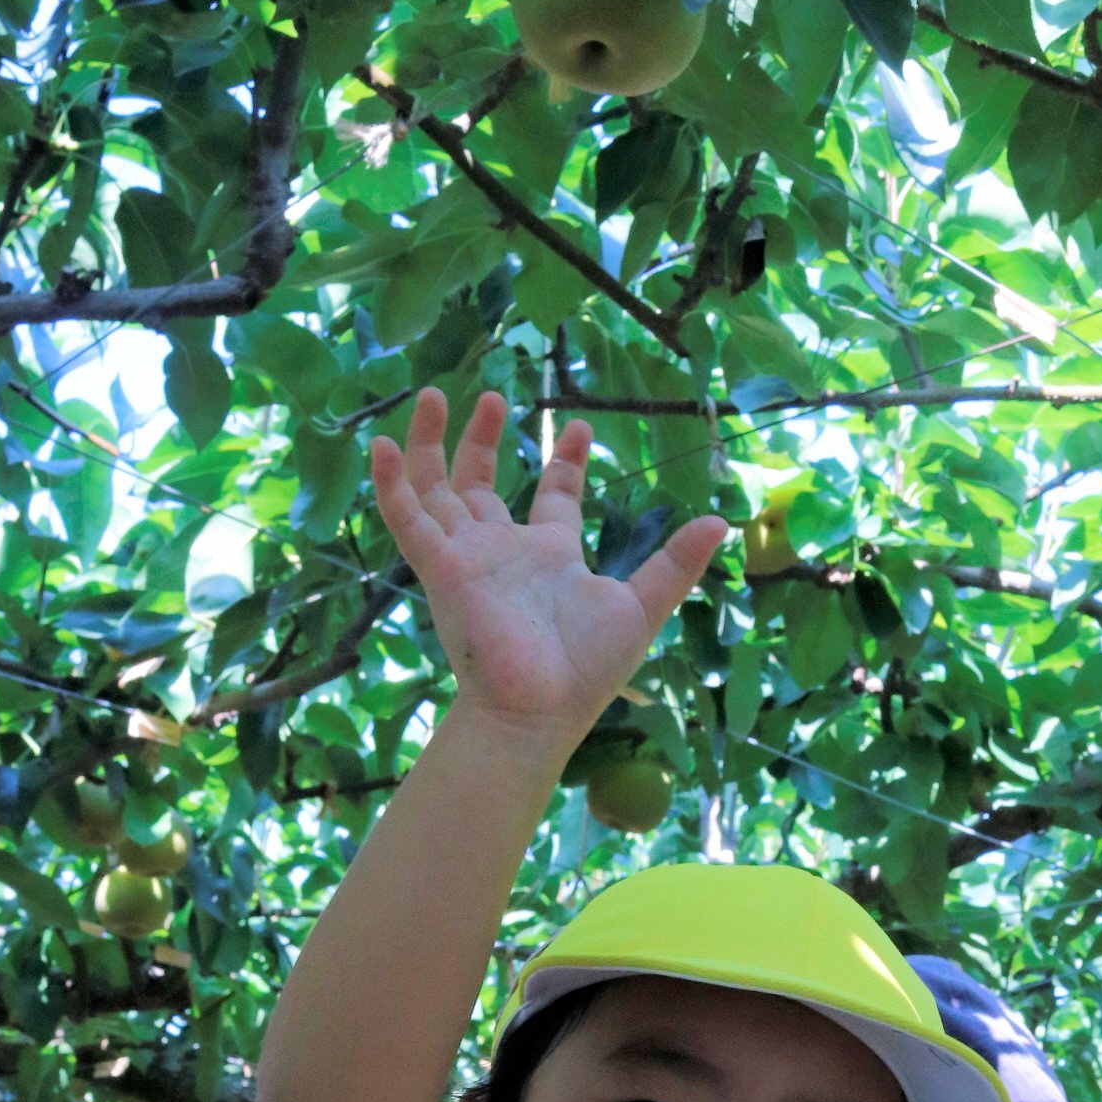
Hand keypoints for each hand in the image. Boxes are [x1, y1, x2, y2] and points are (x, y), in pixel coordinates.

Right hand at [371, 392, 724, 738]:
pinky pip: (407, 520)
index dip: (563, 462)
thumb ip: (675, 563)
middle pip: (481, 485)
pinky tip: (380, 445)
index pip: (553, 498)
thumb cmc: (588, 667)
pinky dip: (391, 484)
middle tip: (494, 396)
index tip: (577, 425)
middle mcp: (503, 551)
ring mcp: (468, 557)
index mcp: (550, 555)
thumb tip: (721, 522)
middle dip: (485, 439)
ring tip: (436, 393)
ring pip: (437, 488)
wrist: (540, 708)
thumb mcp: (642, 604)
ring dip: (432, 443)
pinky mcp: (440, 569)